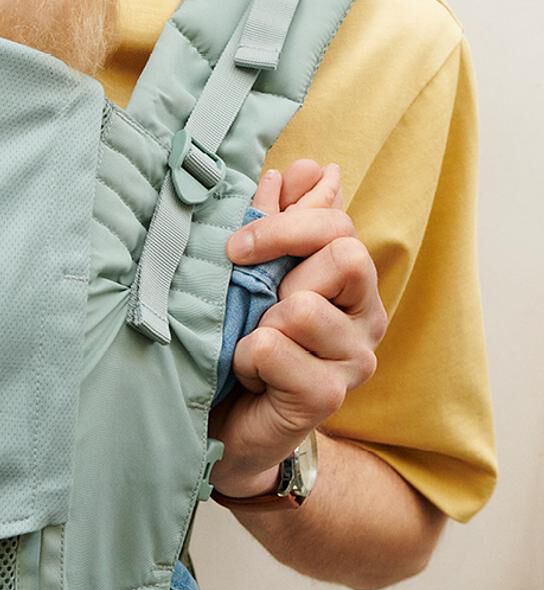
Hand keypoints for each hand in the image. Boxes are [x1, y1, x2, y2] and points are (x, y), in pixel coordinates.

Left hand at [210, 159, 387, 498]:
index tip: (236, 247)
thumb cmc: (237, 340)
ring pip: (301, 307)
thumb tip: (310, 167)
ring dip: (257, 325)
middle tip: (255, 306)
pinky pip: (272, 349)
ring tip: (252, 348)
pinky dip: (245, 360)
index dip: (285, 225)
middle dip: (281, 274)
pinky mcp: (328, 397)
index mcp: (351, 283)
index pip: (340, 227)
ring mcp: (353, 361)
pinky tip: (251, 378)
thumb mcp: (253, 272)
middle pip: (344, 256)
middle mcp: (366, 319)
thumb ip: (282, 218)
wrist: (222, 423)